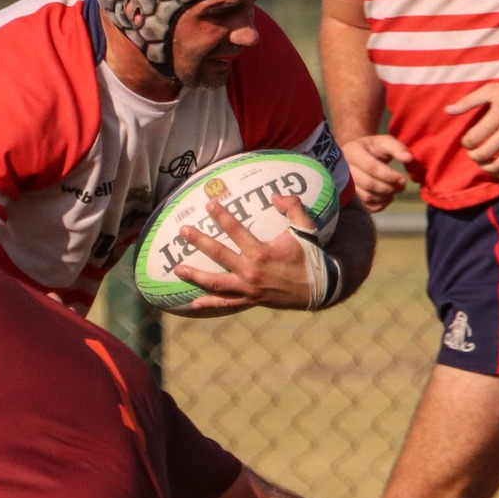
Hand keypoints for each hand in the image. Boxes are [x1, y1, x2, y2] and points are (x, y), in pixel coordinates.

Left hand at [174, 196, 319, 314]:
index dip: (221, 216)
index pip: (236, 230)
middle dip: (199, 241)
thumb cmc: (311, 256)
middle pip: (218, 254)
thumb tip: (275, 194)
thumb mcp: (306, 228)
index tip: (209, 204)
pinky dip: (209, 303)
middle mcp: (251, 271)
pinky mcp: (251, 300)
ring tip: (177, 268)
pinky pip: (226, 303)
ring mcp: (248, 288)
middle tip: (183, 231)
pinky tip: (193, 302)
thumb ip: (292, 207)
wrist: (321, 288)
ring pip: (215, 282)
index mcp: (262, 252)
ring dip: (195, 274)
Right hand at [342, 134, 411, 211]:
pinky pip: (367, 206)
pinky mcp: (350, 197)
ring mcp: (344, 185)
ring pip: (367, 197)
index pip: (371, 167)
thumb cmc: (373, 149)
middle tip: (401, 186)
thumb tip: (409, 158)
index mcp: (352, 151)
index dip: (389, 175)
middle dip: (389, 187)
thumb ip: (397, 148)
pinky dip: (381, 204)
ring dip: (385, 196)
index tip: (403, 179)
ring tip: (395, 190)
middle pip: (369, 183)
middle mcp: (343, 169)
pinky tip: (387, 197)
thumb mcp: (384, 142)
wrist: (357, 157)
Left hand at [446, 78, 498, 180]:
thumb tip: (447, 111)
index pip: (475, 138)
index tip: (468, 141)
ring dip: (488, 169)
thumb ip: (468, 101)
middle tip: (473, 153)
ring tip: (484, 163)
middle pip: (486, 154)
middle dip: (474, 157)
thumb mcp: (492, 90)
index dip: (466, 143)